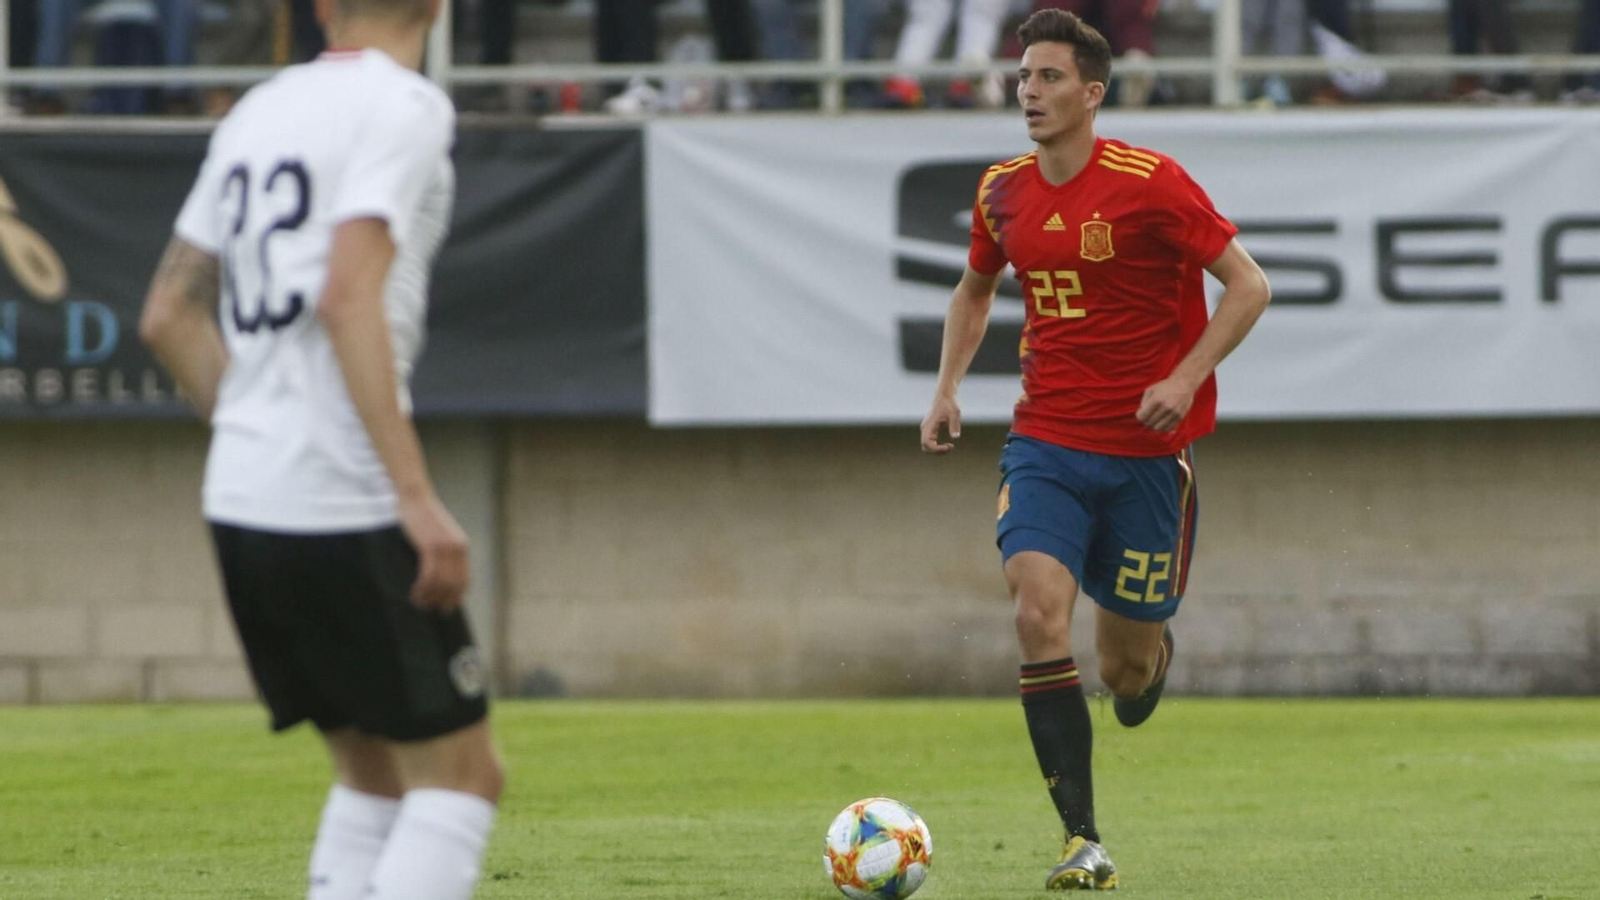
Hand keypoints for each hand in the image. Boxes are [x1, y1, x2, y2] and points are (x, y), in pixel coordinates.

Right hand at [399, 492, 470, 610]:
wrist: (415, 497)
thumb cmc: (424, 517)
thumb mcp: (441, 535)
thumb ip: (445, 552)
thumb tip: (441, 574)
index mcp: (462, 547)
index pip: (464, 580)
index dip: (456, 597)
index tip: (447, 608)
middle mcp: (457, 549)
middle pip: (454, 585)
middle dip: (442, 600)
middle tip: (429, 608)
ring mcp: (445, 547)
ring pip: (441, 582)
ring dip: (429, 595)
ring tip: (418, 601)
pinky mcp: (431, 546)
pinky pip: (429, 574)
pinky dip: (423, 587)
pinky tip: (415, 591)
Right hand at [921, 394, 961, 452]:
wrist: (944, 395)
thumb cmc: (949, 403)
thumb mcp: (954, 413)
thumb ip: (954, 425)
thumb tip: (955, 437)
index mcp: (928, 425)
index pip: (926, 443)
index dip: (936, 449)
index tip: (949, 446)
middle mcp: (925, 428)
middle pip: (925, 447)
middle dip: (937, 451)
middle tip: (951, 447)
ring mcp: (927, 430)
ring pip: (927, 446)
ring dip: (938, 450)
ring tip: (950, 446)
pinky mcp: (930, 430)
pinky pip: (931, 443)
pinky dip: (938, 447)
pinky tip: (948, 445)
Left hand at [1136, 377, 1194, 432]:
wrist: (1184, 383)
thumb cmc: (1165, 386)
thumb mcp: (1151, 389)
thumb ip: (1144, 401)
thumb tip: (1142, 413)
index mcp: (1157, 399)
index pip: (1143, 416)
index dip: (1139, 416)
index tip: (1141, 412)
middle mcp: (1166, 407)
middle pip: (1150, 423)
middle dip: (1146, 421)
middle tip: (1147, 416)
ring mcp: (1174, 413)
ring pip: (1159, 428)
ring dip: (1154, 426)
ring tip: (1154, 420)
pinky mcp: (1180, 417)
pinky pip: (1168, 428)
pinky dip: (1163, 428)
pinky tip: (1161, 422)